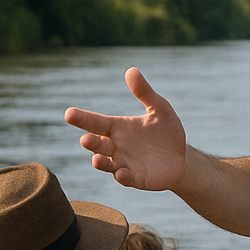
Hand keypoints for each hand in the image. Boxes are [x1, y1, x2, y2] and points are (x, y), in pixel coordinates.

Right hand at [65, 68, 187, 190]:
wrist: (180, 157)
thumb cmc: (166, 131)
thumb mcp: (159, 109)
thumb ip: (145, 93)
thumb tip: (131, 70)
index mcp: (117, 128)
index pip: (96, 122)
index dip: (82, 118)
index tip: (68, 113)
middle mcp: (115, 146)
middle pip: (97, 144)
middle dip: (90, 142)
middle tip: (86, 139)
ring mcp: (123, 163)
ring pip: (106, 164)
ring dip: (100, 162)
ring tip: (97, 159)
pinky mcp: (135, 178)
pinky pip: (125, 178)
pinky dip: (122, 176)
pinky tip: (122, 173)